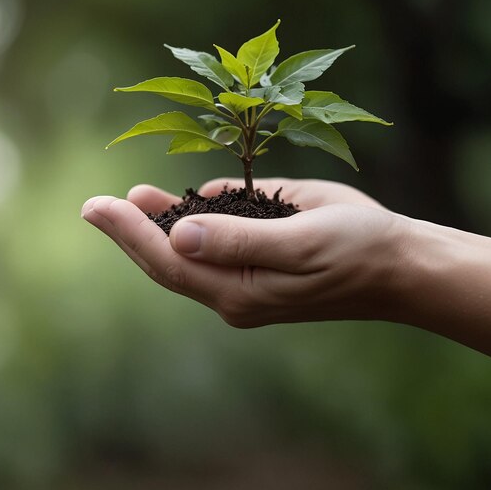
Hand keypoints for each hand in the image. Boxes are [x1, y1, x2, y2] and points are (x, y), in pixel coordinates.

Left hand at [81, 178, 406, 326]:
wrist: (394, 263)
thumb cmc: (354, 250)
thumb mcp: (300, 241)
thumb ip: (240, 241)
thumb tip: (178, 234)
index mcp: (238, 290)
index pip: (168, 262)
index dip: (130, 234)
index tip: (98, 207)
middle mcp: (233, 288)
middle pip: (168, 261)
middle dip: (131, 231)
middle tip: (96, 206)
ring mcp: (244, 276)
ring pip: (188, 251)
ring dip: (157, 224)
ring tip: (130, 199)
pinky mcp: (258, 258)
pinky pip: (216, 240)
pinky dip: (193, 220)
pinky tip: (180, 203)